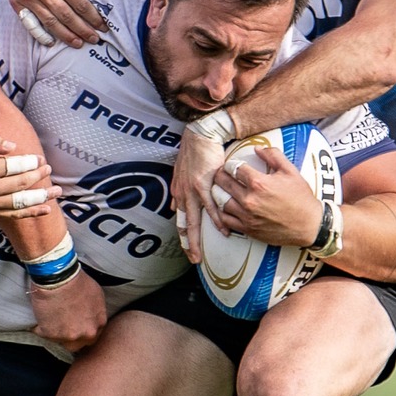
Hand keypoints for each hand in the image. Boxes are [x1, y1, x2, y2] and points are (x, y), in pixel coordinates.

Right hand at [0, 135, 59, 217]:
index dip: (30, 163)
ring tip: (57, 191)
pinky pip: (14, 214)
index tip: (40, 159)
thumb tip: (13, 146)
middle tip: (48, 169)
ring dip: (41, 197)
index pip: (14, 167)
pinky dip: (31, 213)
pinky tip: (46, 209)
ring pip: (21, 201)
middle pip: (21, 183)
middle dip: (38, 176)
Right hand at [4, 0, 104, 45]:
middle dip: (82, 29)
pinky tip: (52, 42)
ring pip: (50, 22)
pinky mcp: (17, 3)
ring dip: (66, 36)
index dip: (92, 17)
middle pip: (66, 16)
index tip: (102, 26)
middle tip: (94, 39)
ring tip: (78, 43)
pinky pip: (30, 24)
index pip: (79, 3)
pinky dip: (41, 35)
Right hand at [28, 269, 106, 353]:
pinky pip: (42, 334)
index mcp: (99, 323)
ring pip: (60, 341)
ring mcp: (69, 336)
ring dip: (54, 333)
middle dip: (69, 337)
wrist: (59, 277)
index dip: (81, 331)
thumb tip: (89, 315)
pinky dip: (39, 327)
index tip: (73, 325)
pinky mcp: (51, 335)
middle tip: (60, 324)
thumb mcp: (96, 294)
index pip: (92, 336)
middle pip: (77, 345)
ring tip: (49, 318)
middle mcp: (86, 333)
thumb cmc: (76, 280)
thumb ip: (95, 312)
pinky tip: (40, 315)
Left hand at [171, 124, 225, 265]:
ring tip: (202, 254)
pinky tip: (223, 231)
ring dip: (197, 240)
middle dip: (188, 245)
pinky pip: (212, 207)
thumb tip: (173, 207)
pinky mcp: (205, 185)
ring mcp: (193, 191)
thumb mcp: (180, 172)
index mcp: (179, 192)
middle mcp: (183, 194)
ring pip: (194, 221)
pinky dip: (217, 221)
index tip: (187, 249)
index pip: (179, 219)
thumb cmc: (193, 152)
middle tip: (194, 260)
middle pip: (184, 225)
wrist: (201, 135)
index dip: (182, 236)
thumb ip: (178, 191)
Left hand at [208, 145, 324, 246]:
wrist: (309, 225)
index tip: (231, 165)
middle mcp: (249, 199)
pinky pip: (225, 219)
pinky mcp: (247, 229)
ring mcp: (246, 216)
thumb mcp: (290, 171)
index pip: (234, 167)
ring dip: (219, 193)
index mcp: (259, 183)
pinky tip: (225, 207)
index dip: (230, 164)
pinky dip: (222, 212)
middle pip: (223, 182)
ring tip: (222, 189)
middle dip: (220, 175)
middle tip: (222, 174)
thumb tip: (257, 148)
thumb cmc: (301, 198)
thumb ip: (273, 156)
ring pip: (220, 201)